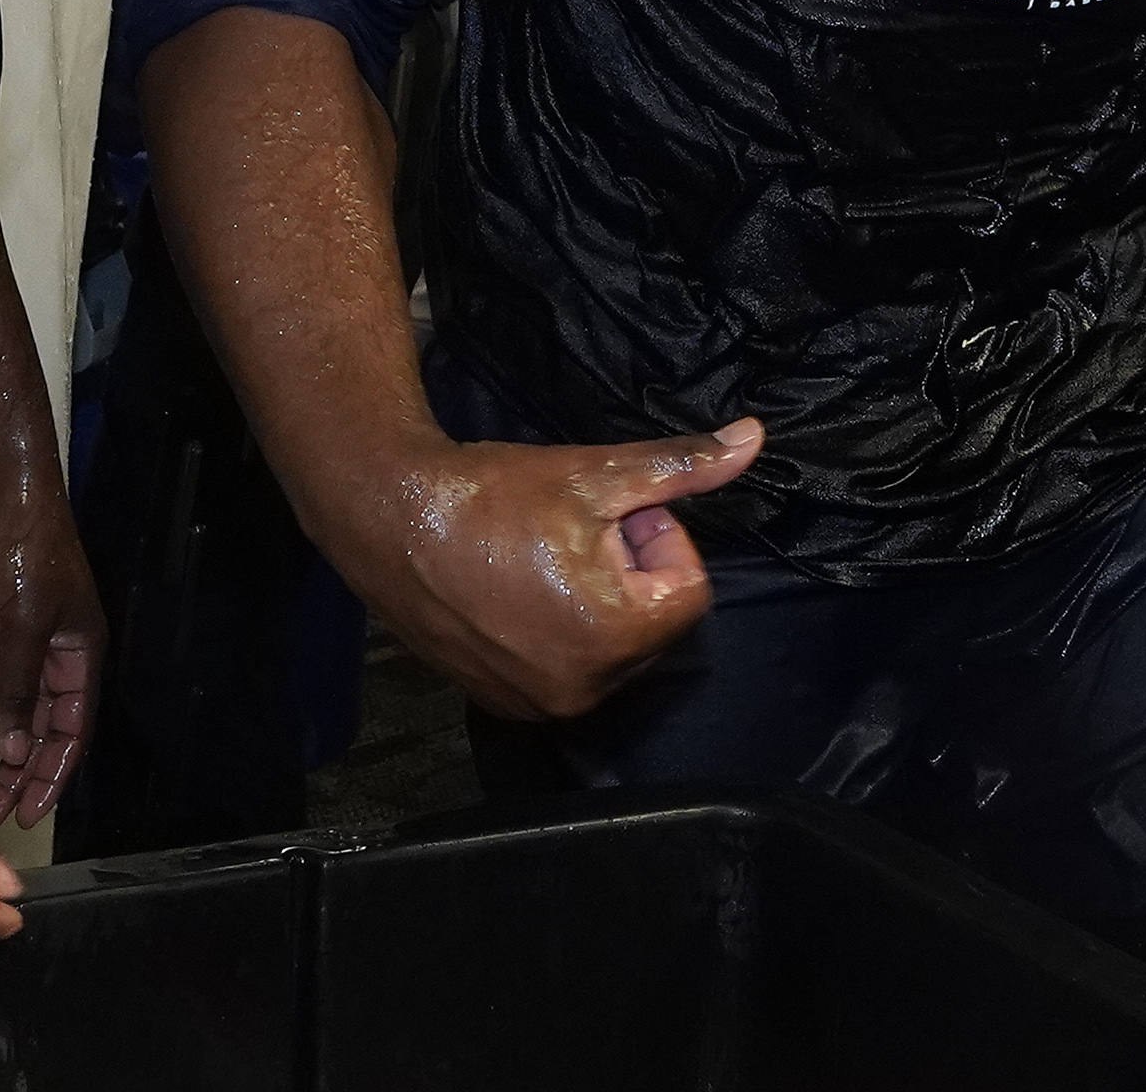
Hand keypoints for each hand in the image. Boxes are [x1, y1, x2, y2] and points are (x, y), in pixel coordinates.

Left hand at [0, 478, 103, 830]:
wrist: (6, 500)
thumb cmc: (29, 557)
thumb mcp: (28, 621)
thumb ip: (20, 686)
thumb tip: (12, 748)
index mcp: (79, 658)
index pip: (72, 731)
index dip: (54, 774)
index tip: (31, 815)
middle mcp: (53, 661)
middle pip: (38, 731)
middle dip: (17, 773)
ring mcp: (21, 649)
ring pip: (6, 715)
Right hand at [324, 420, 762, 722]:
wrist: (388, 517)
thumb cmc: (494, 494)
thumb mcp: (598, 473)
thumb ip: (684, 467)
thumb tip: (757, 440)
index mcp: (613, 636)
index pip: (688, 591)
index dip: (656, 542)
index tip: (608, 515)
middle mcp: (581, 689)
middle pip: (652, 625)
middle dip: (628, 575)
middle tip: (573, 533)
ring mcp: (538, 704)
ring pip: (611, 648)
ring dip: (596, 603)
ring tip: (542, 557)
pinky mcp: (505, 703)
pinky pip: (566, 670)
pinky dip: (559, 632)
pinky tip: (518, 588)